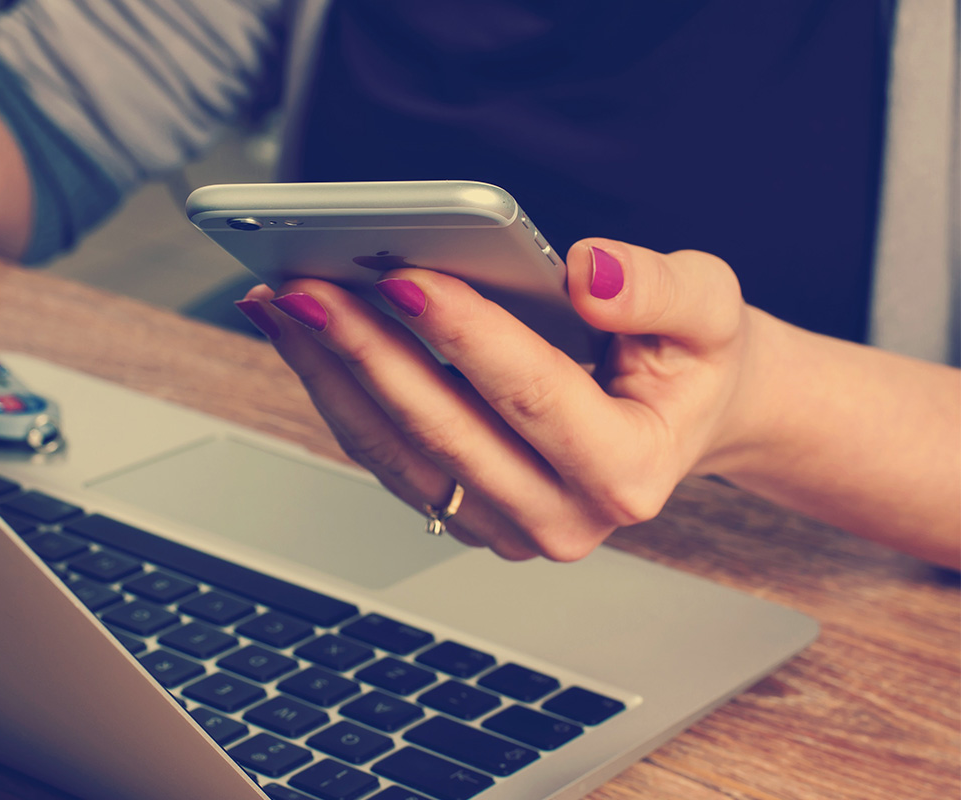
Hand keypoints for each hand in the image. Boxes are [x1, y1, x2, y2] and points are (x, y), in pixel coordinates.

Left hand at [235, 239, 756, 560]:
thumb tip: (587, 274)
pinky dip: (338, 392)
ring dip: (331, 375)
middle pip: (444, 432)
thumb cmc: (691, 361)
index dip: (465, 335)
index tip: (404, 276)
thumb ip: (660, 289)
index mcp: (629, 471)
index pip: (533, 396)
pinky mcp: (464, 513)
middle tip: (306, 286)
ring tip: (284, 303)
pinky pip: (385, 457)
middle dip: (367, 352)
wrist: (681, 416)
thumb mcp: (710, 309)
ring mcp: (506, 527)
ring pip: (396, 452)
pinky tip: (304, 335)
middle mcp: (563, 518)